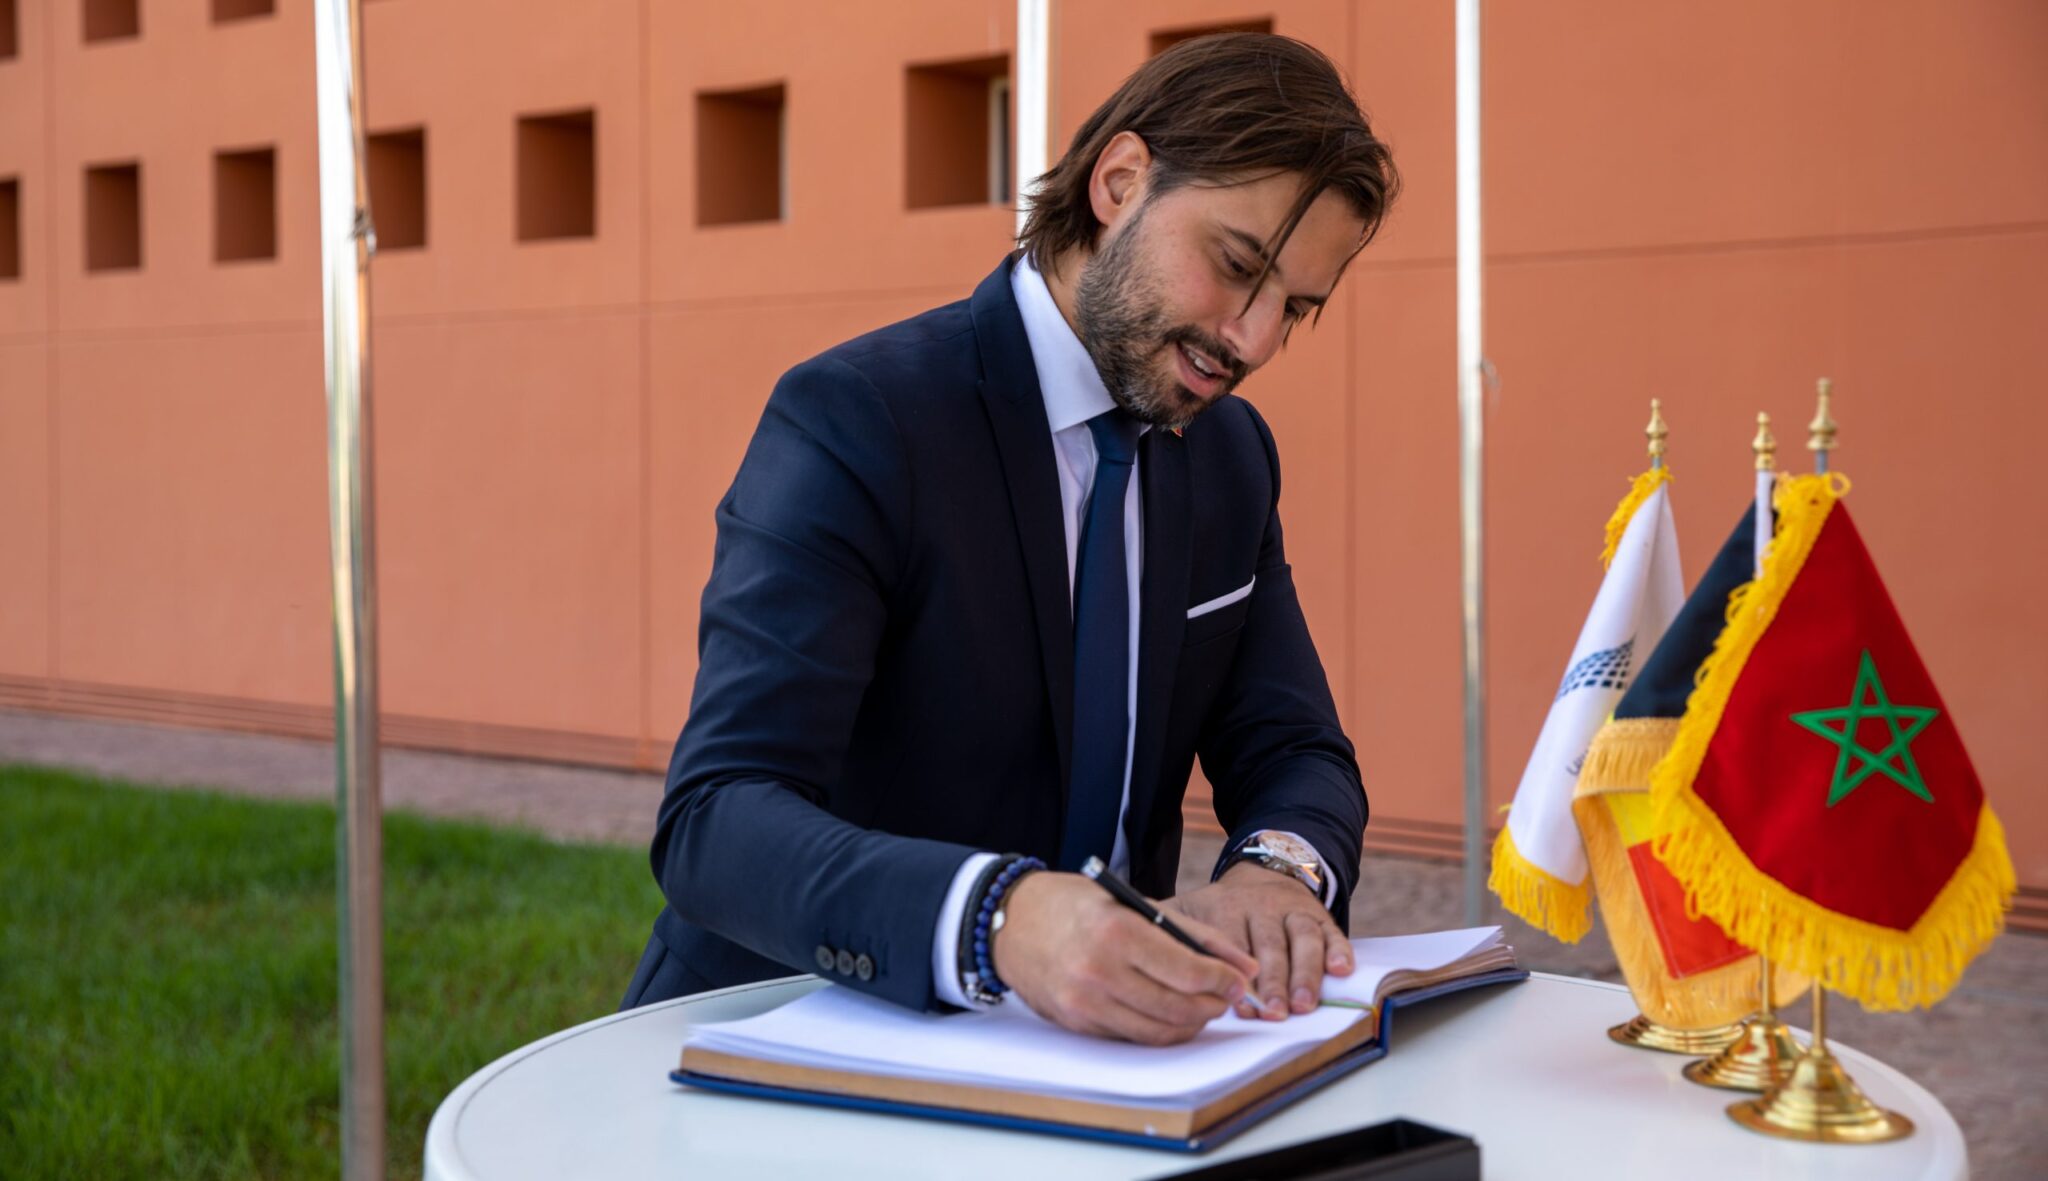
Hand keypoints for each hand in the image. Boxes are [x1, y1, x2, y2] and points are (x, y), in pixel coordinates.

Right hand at [989, 871, 1259, 1044]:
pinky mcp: (1076, 1023)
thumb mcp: (1133, 902)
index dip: (1222, 980)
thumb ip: (1191, 934)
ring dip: (1190, 1023)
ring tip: (1201, 1006)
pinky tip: (1168, 1013)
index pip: (1186, 971)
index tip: (1238, 980)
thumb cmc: (1074, 903)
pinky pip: (1131, 1037)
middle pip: (1177, 1007)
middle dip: (1212, 1005)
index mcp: (1116, 932)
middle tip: (1224, 995)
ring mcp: (1084, 1003)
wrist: (1010, 921)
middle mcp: (1098, 972)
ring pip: (1157, 1031)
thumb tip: (1241, 966)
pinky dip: (1158, 1029)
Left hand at [1164, 861, 1352, 1018]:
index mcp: (1224, 908)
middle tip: (1272, 1013)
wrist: (1264, 870)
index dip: (1234, 974)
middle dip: (1272, 981)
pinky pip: (1332, 932)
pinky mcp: (1319, 915)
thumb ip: (1166, 930)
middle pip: (1268, 945)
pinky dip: (1338, 950)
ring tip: (1303, 1004)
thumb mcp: (1189, 908)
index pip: (1230, 941)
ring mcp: (1292, 910)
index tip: (1236, 1005)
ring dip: (1304, 974)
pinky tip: (1341, 970)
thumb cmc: (1220, 907)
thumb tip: (1135, 957)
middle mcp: (1260, 907)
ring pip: (1301, 940)